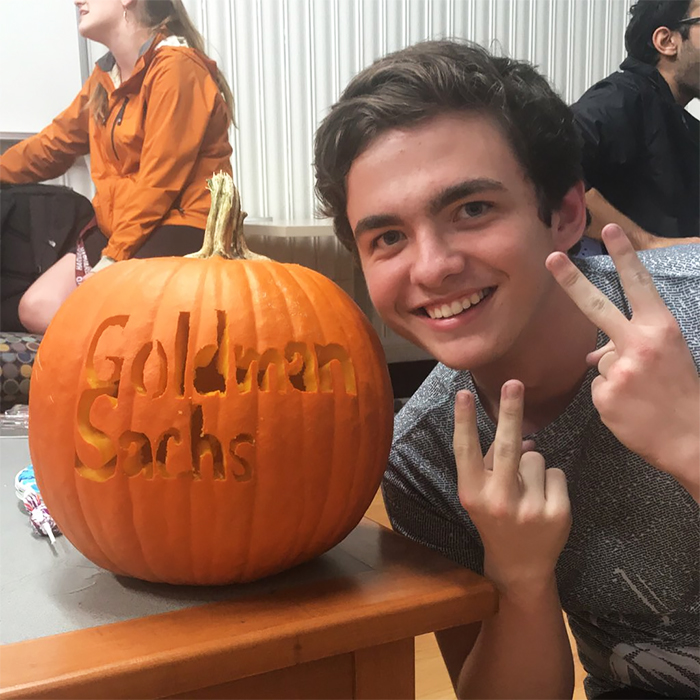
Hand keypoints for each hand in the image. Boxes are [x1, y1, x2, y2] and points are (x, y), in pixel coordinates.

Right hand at [453, 381, 570, 593]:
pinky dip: (551, 482)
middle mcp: (499, 500)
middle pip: (508, 446)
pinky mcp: (557, 513)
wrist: (520, 566)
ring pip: (537, 457)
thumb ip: (492, 464)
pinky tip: (543, 501)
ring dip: (533, 467)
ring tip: (527, 492)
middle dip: (511, 412)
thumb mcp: (481, 495)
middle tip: (514, 384)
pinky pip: (556, 473)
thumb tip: (526, 435)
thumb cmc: (495, 520)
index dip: (464, 420)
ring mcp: (530, 508)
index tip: (463, 393)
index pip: (466, 450)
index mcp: (473, 493)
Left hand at [546, 224, 699, 492]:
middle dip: (571, 280)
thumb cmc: (680, 393)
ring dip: (615, 376)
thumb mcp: (665, 358)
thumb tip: (594, 352)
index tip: (609, 229)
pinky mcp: (604, 396)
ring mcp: (619, 370)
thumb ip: (631, 345)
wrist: (692, 439)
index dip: (624, 255)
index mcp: (661, 329)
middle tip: (551, 257)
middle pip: (596, 306)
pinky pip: (597, 388)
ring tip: (642, 395)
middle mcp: (638, 344)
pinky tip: (632, 409)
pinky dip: (610, 398)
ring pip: (601, 361)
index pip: (638, 284)